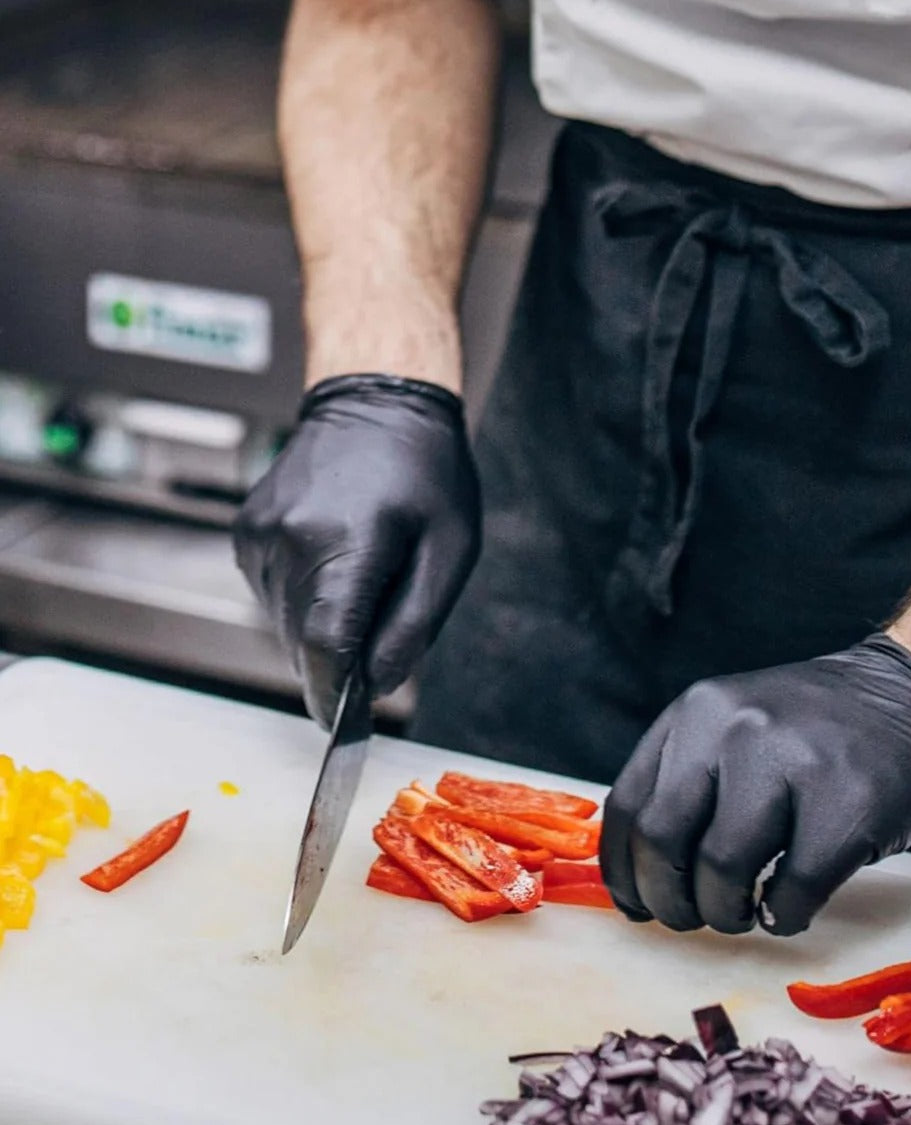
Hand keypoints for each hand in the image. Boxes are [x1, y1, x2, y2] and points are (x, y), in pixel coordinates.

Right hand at [233, 374, 479, 725]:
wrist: (376, 400)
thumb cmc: (427, 472)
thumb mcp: (450, 551)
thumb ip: (413, 625)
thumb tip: (379, 686)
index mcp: (345, 545)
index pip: (325, 647)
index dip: (336, 696)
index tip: (346, 724)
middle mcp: (288, 542)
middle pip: (303, 643)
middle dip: (337, 663)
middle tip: (377, 642)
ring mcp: (259, 536)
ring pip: (283, 623)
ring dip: (321, 628)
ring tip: (365, 582)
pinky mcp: (246, 531)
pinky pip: (271, 593)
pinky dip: (303, 599)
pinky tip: (336, 563)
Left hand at [599, 634, 910, 935]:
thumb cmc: (822, 729)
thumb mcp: (739, 724)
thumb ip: (689, 778)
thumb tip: (640, 874)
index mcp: (698, 711)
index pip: (628, 805)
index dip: (623, 872)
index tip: (638, 905)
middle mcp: (735, 727)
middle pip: (663, 842)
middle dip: (670, 901)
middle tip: (693, 917)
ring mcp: (793, 762)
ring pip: (721, 873)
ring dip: (727, 914)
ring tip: (748, 909)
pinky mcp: (848, 806)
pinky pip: (791, 893)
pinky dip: (784, 917)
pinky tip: (792, 904)